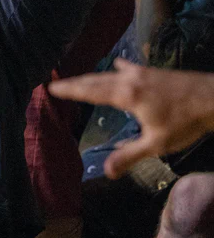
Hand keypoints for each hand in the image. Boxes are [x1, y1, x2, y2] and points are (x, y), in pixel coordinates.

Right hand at [50, 60, 213, 178]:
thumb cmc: (186, 122)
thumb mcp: (157, 144)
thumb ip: (130, 155)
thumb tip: (106, 172)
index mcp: (126, 95)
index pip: (90, 91)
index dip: (70, 90)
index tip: (51, 88)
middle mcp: (130, 80)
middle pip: (96, 80)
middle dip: (75, 82)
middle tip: (56, 83)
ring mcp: (143, 74)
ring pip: (111, 74)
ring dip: (93, 76)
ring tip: (79, 78)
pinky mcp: (155, 73)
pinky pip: (130, 69)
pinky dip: (119, 69)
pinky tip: (118, 65)